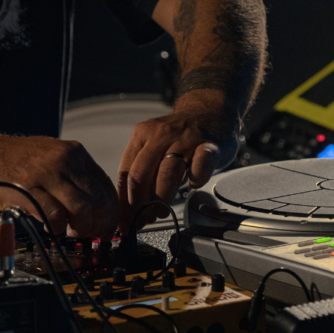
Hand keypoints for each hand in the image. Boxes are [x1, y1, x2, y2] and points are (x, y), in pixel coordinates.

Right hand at [0, 134, 118, 237]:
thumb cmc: (11, 161)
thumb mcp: (50, 157)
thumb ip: (74, 176)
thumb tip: (97, 205)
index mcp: (74, 152)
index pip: (107, 186)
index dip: (110, 213)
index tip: (106, 227)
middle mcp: (64, 159)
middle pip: (99, 200)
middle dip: (99, 225)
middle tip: (89, 234)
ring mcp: (45, 173)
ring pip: (82, 209)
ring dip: (80, 228)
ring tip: (70, 232)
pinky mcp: (28, 189)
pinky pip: (54, 216)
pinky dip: (57, 228)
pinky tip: (51, 228)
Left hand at [117, 102, 238, 232]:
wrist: (209, 112)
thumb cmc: (178, 138)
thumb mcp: (153, 148)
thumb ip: (142, 173)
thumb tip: (129, 210)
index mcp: (142, 136)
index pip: (126, 173)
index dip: (124, 202)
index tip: (125, 220)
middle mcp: (161, 135)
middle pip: (142, 175)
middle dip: (139, 204)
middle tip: (144, 219)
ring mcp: (186, 139)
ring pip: (167, 174)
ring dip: (162, 199)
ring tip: (162, 211)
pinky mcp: (209, 146)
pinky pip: (199, 168)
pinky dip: (195, 181)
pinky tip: (193, 184)